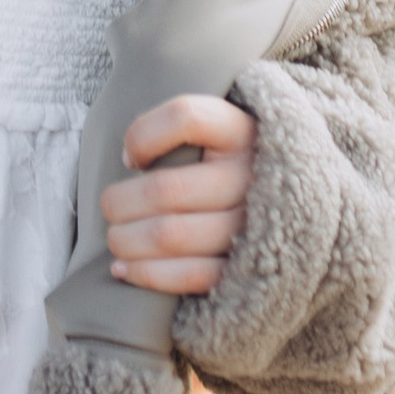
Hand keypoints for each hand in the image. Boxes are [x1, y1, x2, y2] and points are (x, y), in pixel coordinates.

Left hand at [102, 93, 258, 294]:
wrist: (285, 205)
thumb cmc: (223, 164)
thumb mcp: (211, 131)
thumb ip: (173, 129)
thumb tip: (131, 160)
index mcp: (240, 131)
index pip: (185, 117)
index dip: (143, 136)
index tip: (130, 157)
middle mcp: (251, 174)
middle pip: (165, 189)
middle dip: (120, 203)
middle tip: (108, 207)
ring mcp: (254, 224)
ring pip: (171, 235)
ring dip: (128, 241)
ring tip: (114, 239)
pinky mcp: (249, 266)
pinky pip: (191, 275)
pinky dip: (148, 274)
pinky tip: (123, 269)